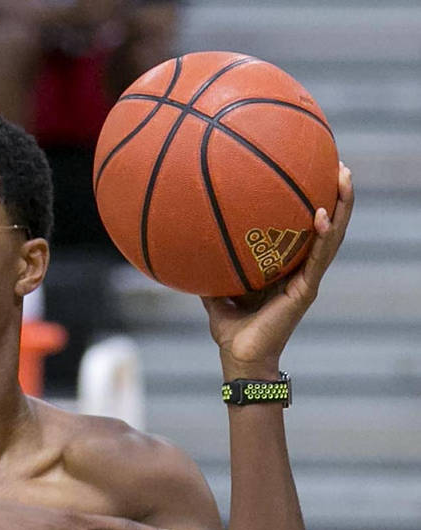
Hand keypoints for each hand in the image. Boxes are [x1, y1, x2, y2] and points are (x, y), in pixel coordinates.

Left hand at [202, 162, 354, 377]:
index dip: (314, 203)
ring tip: (344, 177)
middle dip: (336, 196)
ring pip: (332, 238)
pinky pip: (317, 258)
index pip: (306, 232)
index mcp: (286, 271)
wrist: (240, 359)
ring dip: (341, 206)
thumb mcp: (217, 296)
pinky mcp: (304, 291)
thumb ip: (211, 273)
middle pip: (326, 227)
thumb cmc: (232, 333)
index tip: (315, 174)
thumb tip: (190, 251)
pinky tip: (323, 214)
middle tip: (340, 165)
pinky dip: (323, 236)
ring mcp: (306, 281)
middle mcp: (301, 272)